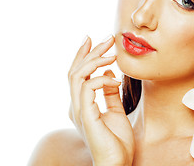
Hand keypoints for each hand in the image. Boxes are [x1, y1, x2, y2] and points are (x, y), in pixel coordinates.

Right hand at [68, 36, 134, 164]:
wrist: (117, 162)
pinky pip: (88, 87)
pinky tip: (116, 80)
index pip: (78, 74)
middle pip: (76, 70)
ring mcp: (79, 110)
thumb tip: (109, 74)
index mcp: (82, 104)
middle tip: (106, 39)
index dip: (83, 55)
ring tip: (112, 54)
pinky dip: (102, 79)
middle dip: (90, 51)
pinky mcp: (86, 115)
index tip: (92, 40)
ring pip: (79, 75)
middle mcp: (77, 105)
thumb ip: (110, 93)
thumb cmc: (117, 140)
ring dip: (95, 60)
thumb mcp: (115, 111)